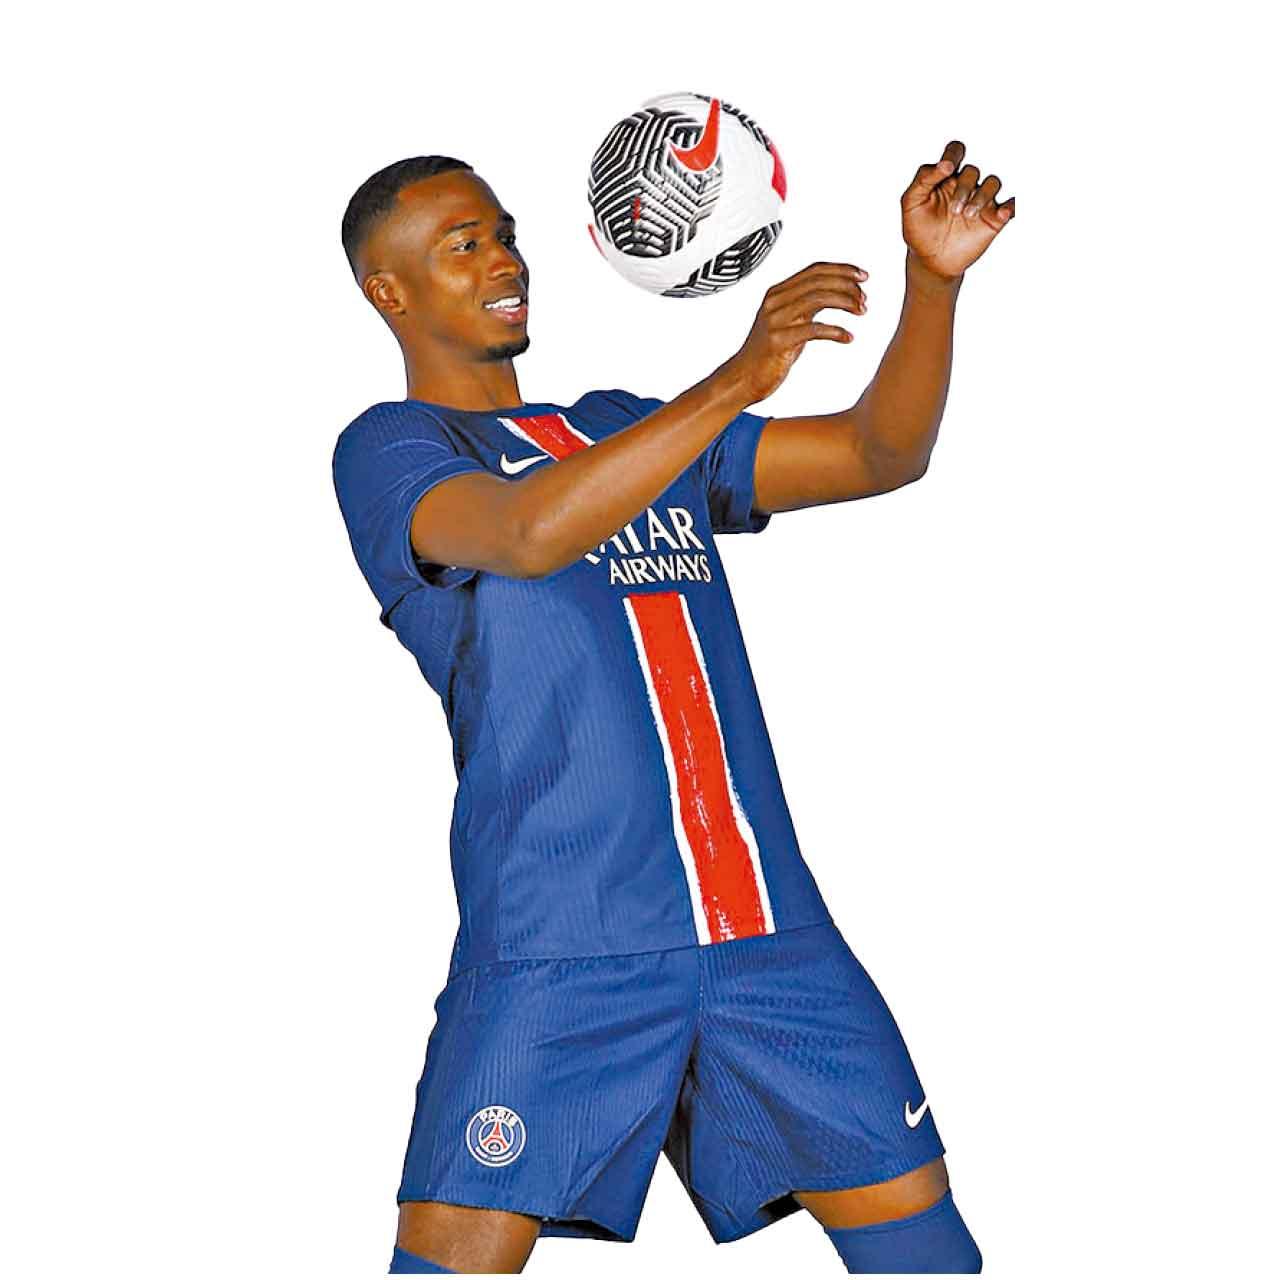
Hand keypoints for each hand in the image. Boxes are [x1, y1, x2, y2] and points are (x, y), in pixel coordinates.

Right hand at [722, 261, 867, 404]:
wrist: (742, 379)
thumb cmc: (768, 353)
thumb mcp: (787, 321)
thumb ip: (805, 304)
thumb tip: (836, 292)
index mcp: (777, 293)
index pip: (814, 270)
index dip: (842, 269)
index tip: (863, 277)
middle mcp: (775, 302)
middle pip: (819, 281)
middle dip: (847, 286)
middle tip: (865, 298)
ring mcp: (775, 320)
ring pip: (818, 299)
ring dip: (845, 303)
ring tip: (861, 312)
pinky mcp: (779, 341)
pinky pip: (814, 329)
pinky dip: (836, 331)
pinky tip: (848, 337)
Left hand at [901, 141, 1014, 281]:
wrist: (929, 260)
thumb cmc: (919, 229)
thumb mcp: (911, 203)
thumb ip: (923, 179)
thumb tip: (946, 164)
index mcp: (946, 177)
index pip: (955, 152)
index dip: (953, 154)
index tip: (947, 168)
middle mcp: (965, 185)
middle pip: (972, 171)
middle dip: (964, 188)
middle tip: (954, 210)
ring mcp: (980, 201)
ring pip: (992, 183)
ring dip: (982, 196)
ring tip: (968, 215)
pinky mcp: (993, 219)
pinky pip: (1010, 206)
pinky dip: (1009, 207)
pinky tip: (1002, 213)